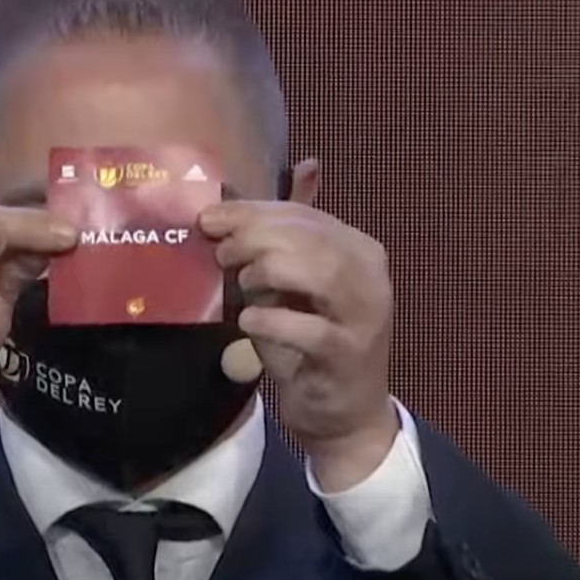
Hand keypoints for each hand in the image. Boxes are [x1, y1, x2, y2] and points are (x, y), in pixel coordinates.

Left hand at [199, 160, 398, 490]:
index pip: (304, 214)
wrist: (343, 414)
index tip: (209, 218)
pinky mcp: (348, 354)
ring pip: (316, 271)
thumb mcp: (302, 282)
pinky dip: (272, 320)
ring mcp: (365, 314)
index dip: (253, 211)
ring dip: (266, 271)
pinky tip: (249, 320)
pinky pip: (309, 328)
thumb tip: (305, 165)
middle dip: (254, 237)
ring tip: (241, 284)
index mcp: (358, 248)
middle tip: (219, 251)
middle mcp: (370, 274)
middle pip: (308, 237)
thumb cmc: (313, 342)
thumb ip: (294, 232)